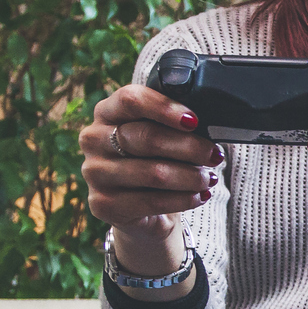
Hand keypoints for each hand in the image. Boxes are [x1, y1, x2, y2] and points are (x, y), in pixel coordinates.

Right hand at [80, 83, 220, 231]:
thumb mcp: (163, 135)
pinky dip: (182, 198)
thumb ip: (176, 123)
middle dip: (188, 147)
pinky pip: (150, 201)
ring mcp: (94, 172)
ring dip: (190, 176)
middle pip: (146, 137)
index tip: (194, 121)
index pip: (131, 99)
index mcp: (107, 111)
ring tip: (210, 178)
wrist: (141, 208)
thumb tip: (208, 123)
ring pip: (152, 172)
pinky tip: (199, 196)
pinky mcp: (102, 204)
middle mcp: (93, 139)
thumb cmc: (156, 160)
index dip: (165, 108)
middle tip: (214, 155)